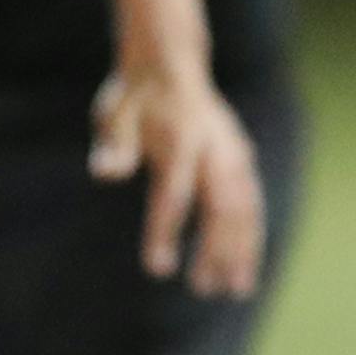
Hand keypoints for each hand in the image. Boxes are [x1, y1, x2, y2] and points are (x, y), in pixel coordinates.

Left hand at [91, 68, 263, 297]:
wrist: (171, 64)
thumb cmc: (135, 98)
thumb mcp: (114, 114)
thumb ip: (115, 146)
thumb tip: (103, 173)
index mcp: (179, 139)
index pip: (174, 194)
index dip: (165, 232)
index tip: (158, 269)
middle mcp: (213, 149)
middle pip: (220, 208)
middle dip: (215, 252)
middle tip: (205, 290)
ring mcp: (233, 154)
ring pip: (244, 210)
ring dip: (242, 251)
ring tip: (237, 290)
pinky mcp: (242, 161)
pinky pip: (252, 204)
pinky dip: (251, 236)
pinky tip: (246, 266)